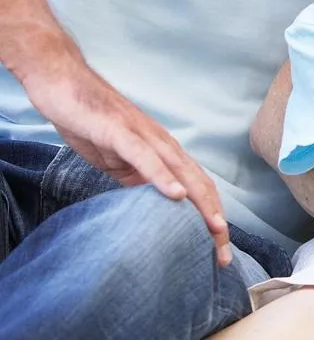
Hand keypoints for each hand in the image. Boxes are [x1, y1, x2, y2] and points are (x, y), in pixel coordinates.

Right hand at [28, 54, 229, 262]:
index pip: (196, 190)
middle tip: (223, 255)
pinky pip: (147, 157)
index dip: (210, 219)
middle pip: (199, 186)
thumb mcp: (117, 160)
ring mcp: (144, 137)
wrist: (64, 85)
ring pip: (182, 172)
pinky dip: (163, 176)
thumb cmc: (91, 122)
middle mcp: (163, 145)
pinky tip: (176, 194)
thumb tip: (154, 202)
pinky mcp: (121, 132)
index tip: (217, 250)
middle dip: (214, 221)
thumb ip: (137, 178)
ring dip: (201, 203)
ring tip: (215, 229)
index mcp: (163, 153)